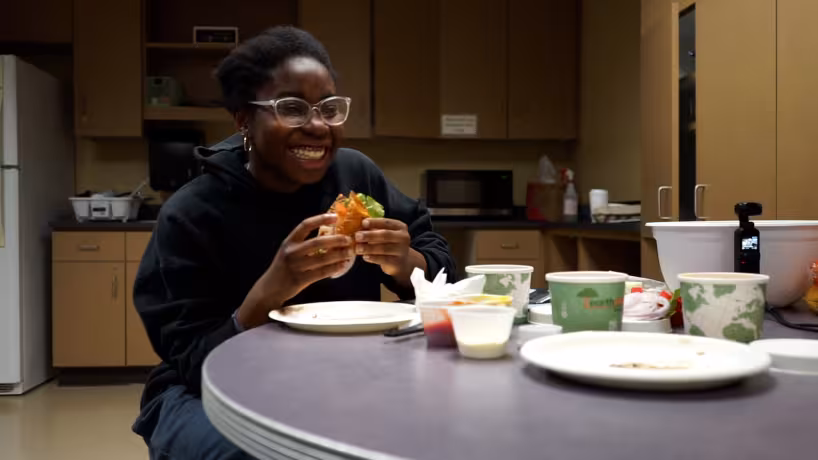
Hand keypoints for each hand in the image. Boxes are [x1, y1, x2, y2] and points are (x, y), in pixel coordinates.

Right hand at [237, 214, 352, 328]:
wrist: (271, 288)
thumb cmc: (285, 267)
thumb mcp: (290, 250)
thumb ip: (305, 243)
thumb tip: (330, 235)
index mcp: (289, 241)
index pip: (305, 225)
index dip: (321, 219)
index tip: (335, 216)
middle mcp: (291, 252)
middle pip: (317, 242)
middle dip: (335, 240)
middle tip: (348, 239)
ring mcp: (295, 266)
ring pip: (322, 259)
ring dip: (338, 255)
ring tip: (349, 252)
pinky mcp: (300, 279)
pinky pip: (321, 272)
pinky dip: (334, 268)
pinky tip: (342, 265)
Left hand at [355, 218, 412, 276]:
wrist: (400, 261)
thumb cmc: (388, 243)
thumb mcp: (383, 233)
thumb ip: (372, 229)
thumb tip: (356, 225)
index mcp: (399, 226)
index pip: (386, 222)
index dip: (374, 222)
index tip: (363, 223)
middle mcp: (403, 237)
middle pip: (385, 235)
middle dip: (370, 235)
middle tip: (357, 236)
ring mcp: (402, 250)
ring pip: (384, 248)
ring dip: (369, 248)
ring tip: (358, 248)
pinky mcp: (398, 262)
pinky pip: (384, 260)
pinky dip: (373, 258)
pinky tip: (365, 257)